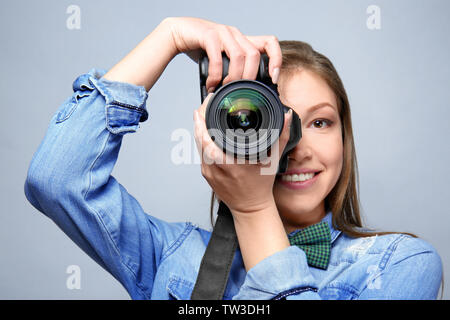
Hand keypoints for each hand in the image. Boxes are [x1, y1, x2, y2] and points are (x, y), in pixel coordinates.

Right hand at [164, 16, 281, 91]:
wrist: (178, 33)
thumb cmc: (201, 49)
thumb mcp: (222, 59)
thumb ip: (233, 69)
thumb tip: (242, 93)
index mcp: (243, 40)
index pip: (270, 42)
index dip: (276, 60)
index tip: (273, 79)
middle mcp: (235, 34)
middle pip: (254, 55)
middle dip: (249, 77)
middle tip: (240, 91)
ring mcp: (223, 33)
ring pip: (239, 56)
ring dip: (233, 77)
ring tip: (224, 88)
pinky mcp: (209, 35)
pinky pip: (217, 57)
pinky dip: (216, 75)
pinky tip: (211, 84)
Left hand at [193, 93, 292, 216]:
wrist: (250, 208)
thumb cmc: (260, 186)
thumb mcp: (273, 160)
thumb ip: (280, 137)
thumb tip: (285, 117)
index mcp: (229, 164)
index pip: (207, 140)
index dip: (202, 122)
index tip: (205, 108)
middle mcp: (215, 168)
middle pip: (199, 139)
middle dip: (199, 120)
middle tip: (204, 106)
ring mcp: (208, 172)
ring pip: (198, 146)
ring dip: (199, 129)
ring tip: (203, 115)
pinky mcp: (206, 174)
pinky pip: (201, 154)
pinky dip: (202, 141)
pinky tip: (205, 132)